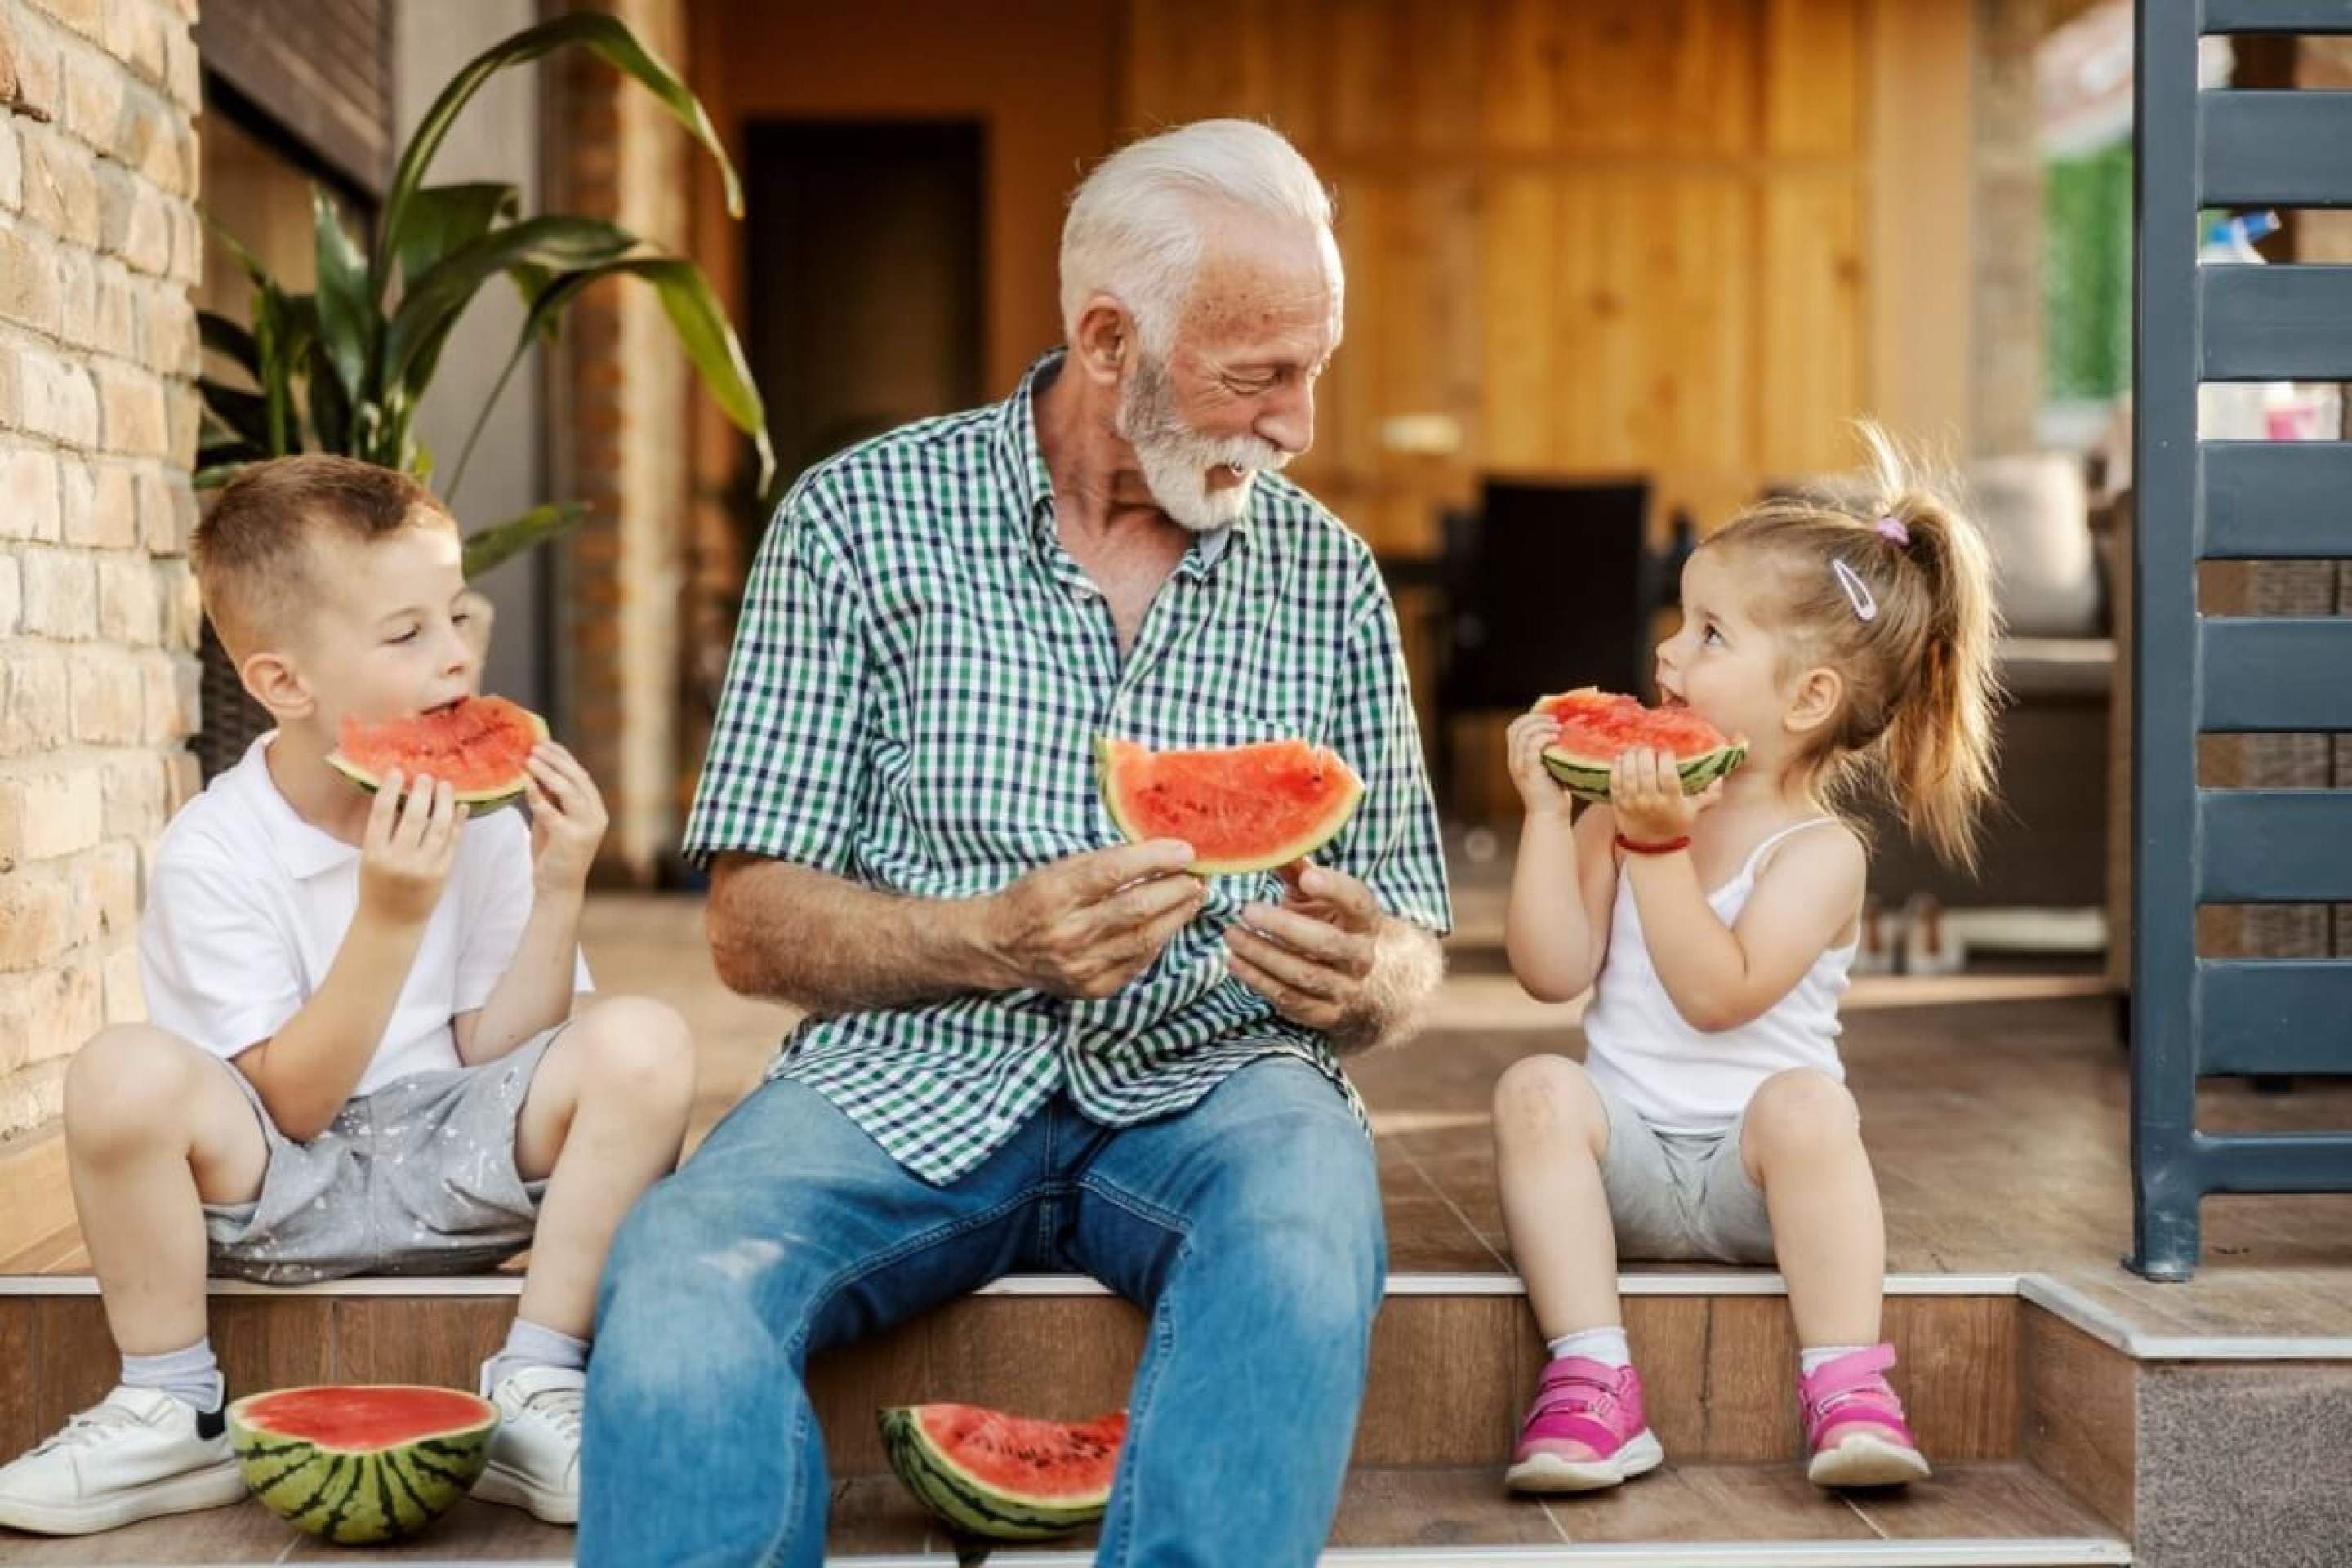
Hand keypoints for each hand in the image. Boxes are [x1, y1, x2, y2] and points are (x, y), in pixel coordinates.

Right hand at [358, 770, 459, 927]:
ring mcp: (424, 867)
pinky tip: (460, 806)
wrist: (391, 922)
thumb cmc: (376, 885)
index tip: (397, 771)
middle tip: (425, 776)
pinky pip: (453, 842)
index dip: (389, 789)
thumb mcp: (369, 859)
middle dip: (421, 792)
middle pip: (413, 818)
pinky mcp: (443, 872)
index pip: (381, 814)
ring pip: (438, 827)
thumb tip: (398, 795)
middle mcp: (399, 860)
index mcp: (374, 854)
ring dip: (443, 802)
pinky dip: (458, 822)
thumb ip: (382, 832)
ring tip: (445, 785)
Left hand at [523, 742, 608, 892]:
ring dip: (547, 772)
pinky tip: (525, 783)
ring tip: (529, 760)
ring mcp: (586, 827)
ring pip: (569, 791)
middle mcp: (597, 816)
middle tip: (535, 748)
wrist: (559, 887)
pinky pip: (551, 811)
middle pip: (578, 779)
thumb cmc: (555, 853)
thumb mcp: (554, 819)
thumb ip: (551, 799)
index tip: (545, 744)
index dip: (564, 757)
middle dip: (556, 760)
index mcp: (596, 809)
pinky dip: (537, 796)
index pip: (582, 775)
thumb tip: (535, 771)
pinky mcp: (571, 839)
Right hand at [979, 840, 1206, 998]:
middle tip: (1198, 875)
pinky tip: (1169, 923)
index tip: (1185, 850)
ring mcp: (1081, 966)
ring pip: (1145, 939)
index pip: (1112, 872)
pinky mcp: (1093, 987)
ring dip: (1177, 915)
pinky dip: (1159, 940)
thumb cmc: (1033, 899)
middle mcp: (1067, 933)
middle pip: (1136, 909)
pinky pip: (1138, 962)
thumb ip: (1104, 862)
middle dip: (1176, 889)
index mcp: (1054, 895)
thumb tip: (1159, 853)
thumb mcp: (1058, 869)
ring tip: (1194, 896)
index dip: (1154, 859)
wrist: (998, 947)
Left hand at [1224, 860, 1381, 1032]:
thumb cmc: (1332, 924)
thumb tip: (1264, 841)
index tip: (1307, 876)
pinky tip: (1234, 962)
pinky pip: (1290, 1000)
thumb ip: (1297, 870)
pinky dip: (1258, 982)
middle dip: (1284, 926)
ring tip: (1231, 935)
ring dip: (1263, 956)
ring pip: (1304, 975)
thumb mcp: (1322, 897)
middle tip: (1247, 909)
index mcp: (1365, 920)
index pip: (1356, 901)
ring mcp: (1345, 988)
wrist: (1364, 980)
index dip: (1334, 889)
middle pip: (1326, 943)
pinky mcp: (1325, 1014)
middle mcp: (1360, 956)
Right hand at [1507, 711, 1572, 821]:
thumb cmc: (1554, 795)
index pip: (1514, 729)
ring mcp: (1520, 766)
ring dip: (1542, 726)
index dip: (1529, 718)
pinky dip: (1544, 738)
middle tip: (1556, 720)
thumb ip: (1549, 753)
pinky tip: (1557, 738)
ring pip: (1523, 734)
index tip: (1549, 718)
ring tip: (1559, 727)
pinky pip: (1532, 747)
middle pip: (1516, 728)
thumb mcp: (1549, 768)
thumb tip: (1565, 734)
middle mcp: (1514, 761)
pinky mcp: (1530, 772)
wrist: (1550, 817)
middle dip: (1535, 718)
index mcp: (1517, 758)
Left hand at [1608, 747, 1721, 843]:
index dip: (1665, 758)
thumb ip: (1710, 794)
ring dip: (1630, 757)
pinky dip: (1616, 767)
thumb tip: (1720, 776)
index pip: (1667, 774)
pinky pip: (1615, 782)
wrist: (1652, 846)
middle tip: (1648, 748)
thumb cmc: (1674, 824)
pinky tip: (1621, 758)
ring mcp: (1632, 802)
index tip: (1666, 751)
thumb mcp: (1694, 810)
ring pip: (1629, 774)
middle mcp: (1650, 801)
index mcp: (1671, 801)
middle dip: (1646, 754)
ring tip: (1634, 749)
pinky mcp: (1618, 804)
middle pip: (1645, 771)